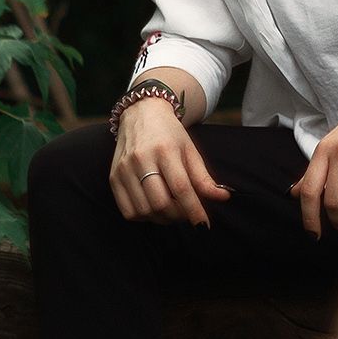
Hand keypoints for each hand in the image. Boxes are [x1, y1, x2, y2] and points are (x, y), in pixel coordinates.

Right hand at [110, 98, 230, 226]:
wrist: (140, 113)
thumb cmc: (169, 134)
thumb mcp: (190, 150)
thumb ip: (204, 177)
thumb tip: (223, 197)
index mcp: (165, 150)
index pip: (181, 188)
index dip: (194, 210)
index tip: (204, 224)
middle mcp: (141, 159)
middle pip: (161, 203)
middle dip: (179, 215)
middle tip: (187, 212)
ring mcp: (124, 169)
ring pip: (144, 210)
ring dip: (162, 218)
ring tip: (172, 209)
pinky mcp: (114, 178)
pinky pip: (128, 211)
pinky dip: (144, 217)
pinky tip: (154, 208)